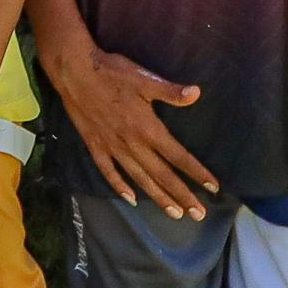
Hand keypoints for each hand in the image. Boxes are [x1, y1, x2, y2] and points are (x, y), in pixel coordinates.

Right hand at [45, 40, 215, 218]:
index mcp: (148, 129)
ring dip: (158, 197)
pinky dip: (119, 187)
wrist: (74, 72)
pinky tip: (130, 199)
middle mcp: (132, 144)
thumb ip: (170, 92)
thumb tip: (196, 94)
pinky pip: (109, 171)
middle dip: (182, 196)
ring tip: (174, 214)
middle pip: (162, 175)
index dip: (197, 172)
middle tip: (199, 215)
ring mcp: (113, 147)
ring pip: (139, 178)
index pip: (178, 156)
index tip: (214, 188)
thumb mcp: (144, 78)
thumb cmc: (112, 73)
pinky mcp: (95, 145)